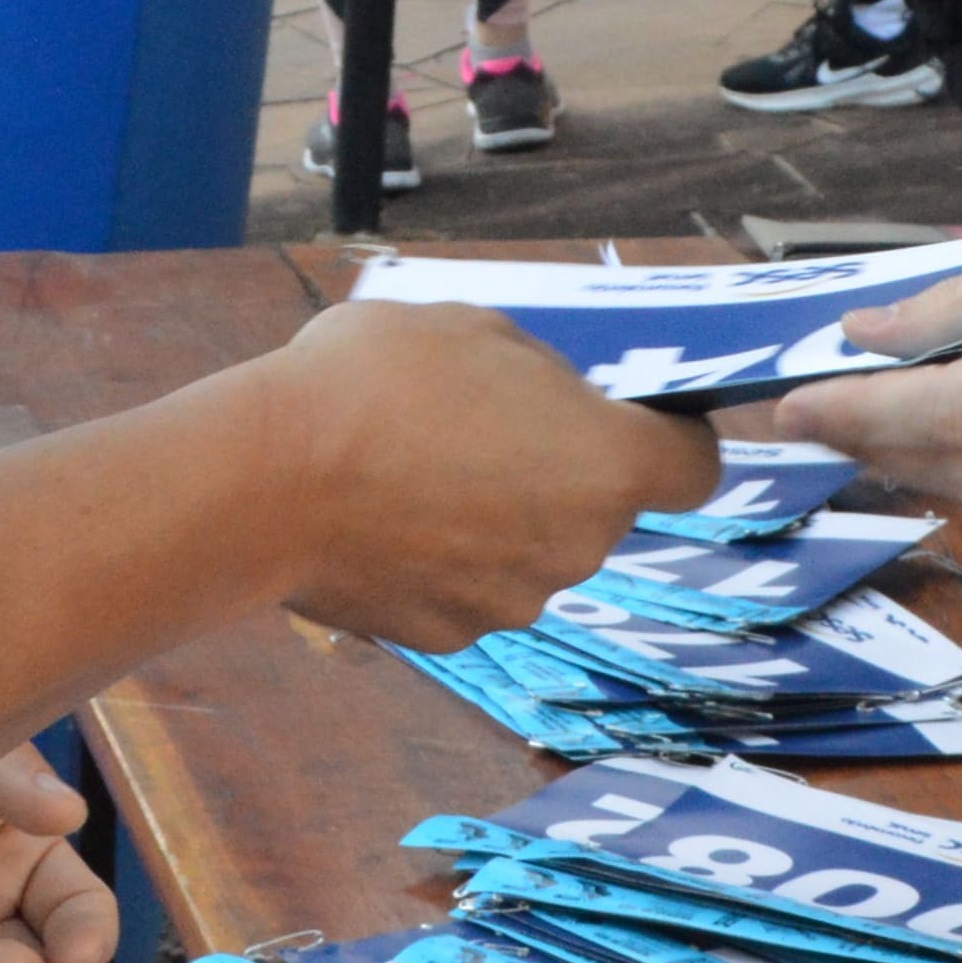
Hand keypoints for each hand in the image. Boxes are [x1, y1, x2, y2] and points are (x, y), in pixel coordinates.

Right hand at [256, 296, 716, 648]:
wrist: (266, 480)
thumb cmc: (374, 382)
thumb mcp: (472, 327)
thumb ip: (538, 369)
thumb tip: (550, 395)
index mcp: (606, 464)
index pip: (694, 468)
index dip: (670, 439)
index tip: (635, 419)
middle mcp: (579, 546)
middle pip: (600, 508)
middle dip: (560, 471)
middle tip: (487, 427)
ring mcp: (514, 600)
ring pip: (531, 551)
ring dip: (498, 518)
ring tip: (418, 469)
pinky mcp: (451, 635)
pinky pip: (468, 589)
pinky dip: (443, 561)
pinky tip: (387, 518)